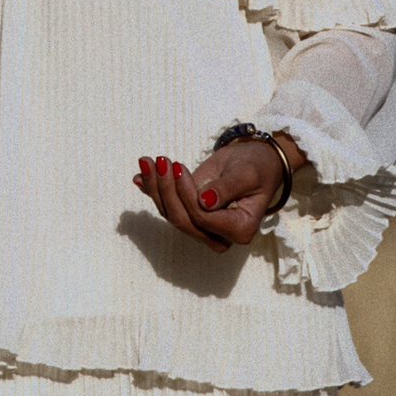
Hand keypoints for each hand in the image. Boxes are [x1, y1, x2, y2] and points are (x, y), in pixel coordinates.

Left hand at [134, 136, 297, 253]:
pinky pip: (167, 206)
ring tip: (147, 161)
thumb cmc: (256, 167)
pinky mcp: (189, 215)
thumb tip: (204, 202)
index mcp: (240, 229)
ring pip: (170, 213)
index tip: (178, 167)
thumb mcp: (247, 174)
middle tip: (162, 160)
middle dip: (166, 190)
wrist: (254, 163)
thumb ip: (227, 188)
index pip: (203, 218)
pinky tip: (139, 176)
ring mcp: (202, 227)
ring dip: (155, 187)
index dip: (187, 195)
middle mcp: (219, 235)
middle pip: (183, 220)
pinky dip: (152, 189)